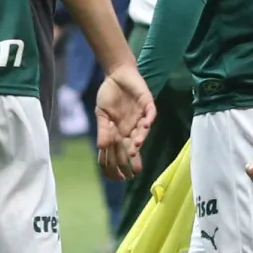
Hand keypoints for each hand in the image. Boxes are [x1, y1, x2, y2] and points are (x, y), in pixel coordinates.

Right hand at [95, 64, 155, 180]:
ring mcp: (141, 116)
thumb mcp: (102, 114)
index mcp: (121, 132)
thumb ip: (103, 130)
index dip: (121, 163)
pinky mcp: (147, 104)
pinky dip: (149, 118)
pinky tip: (145, 124)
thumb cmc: (109, 96)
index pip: (122, 151)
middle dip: (132, 159)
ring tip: (135, 147)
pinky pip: (150, 113)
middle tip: (132, 172)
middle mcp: (133, 127)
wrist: (116, 75)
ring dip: (139, 139)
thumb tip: (101, 147)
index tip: (119, 177)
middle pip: (134, 146)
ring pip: (143, 131)